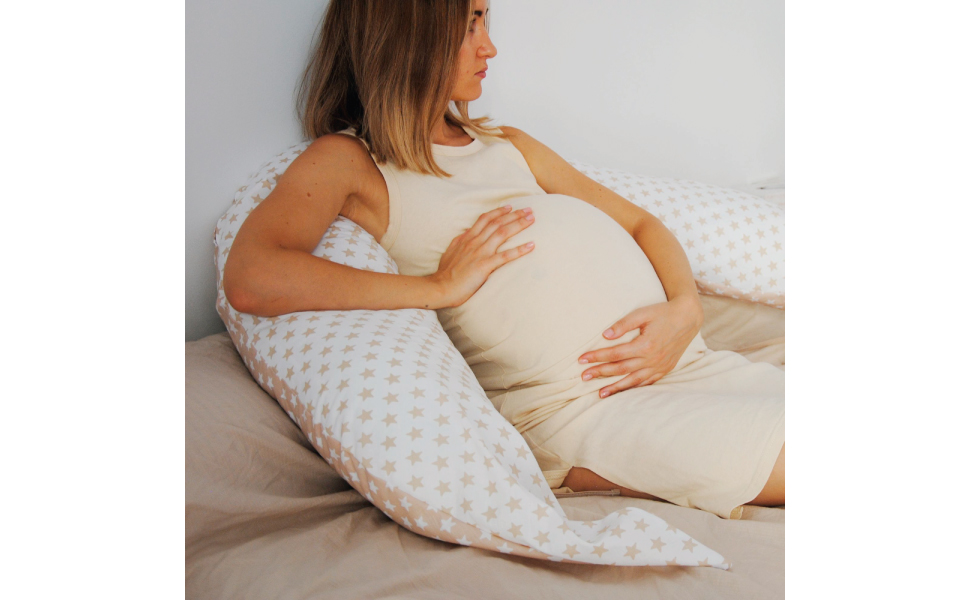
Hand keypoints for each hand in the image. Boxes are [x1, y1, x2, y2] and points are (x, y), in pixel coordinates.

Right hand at [430, 204, 534, 307]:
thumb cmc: (445, 273)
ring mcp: (480, 252)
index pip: (484, 219)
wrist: (440, 287)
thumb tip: (466, 235)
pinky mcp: (485, 265)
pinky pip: (505, 256)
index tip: (509, 207)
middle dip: (514, 214)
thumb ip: (460, 242)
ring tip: (531, 219)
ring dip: (519, 224)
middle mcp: (474, 242)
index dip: (498, 212)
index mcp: (466, 238)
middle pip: (497, 223)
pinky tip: (531, 245)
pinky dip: (520, 250)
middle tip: (528, 210)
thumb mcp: (451, 252)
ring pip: (502, 233)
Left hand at [577, 295, 702, 397]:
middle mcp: (652, 359)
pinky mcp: (665, 369)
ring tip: (600, 393)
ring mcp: (659, 366)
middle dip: (600, 373)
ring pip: (633, 380)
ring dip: (615, 388)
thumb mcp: (642, 313)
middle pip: (620, 369)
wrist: (688, 317)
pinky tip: (623, 391)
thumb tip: (605, 335)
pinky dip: (633, 388)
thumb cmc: (663, 313)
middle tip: (583, 377)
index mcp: (645, 345)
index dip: (597, 357)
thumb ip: (623, 324)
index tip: (582, 359)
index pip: (614, 353)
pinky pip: (647, 382)